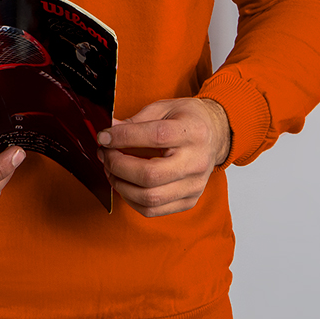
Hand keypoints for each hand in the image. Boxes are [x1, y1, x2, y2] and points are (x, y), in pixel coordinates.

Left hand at [98, 97, 230, 217]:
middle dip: (117, 165)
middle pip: (150, 175)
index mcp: (193, 132)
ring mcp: (194, 185)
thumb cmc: (188, 119)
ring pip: (149, 198)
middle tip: (105, 154)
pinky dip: (131, 199)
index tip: (103, 136)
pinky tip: (125, 183)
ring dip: (121, 185)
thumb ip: (136, 121)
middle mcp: (197, 162)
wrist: (216, 135)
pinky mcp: (189, 201)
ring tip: (111, 169)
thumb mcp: (164, 108)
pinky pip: (153, 210)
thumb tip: (108, 133)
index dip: (123, 137)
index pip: (155, 137)